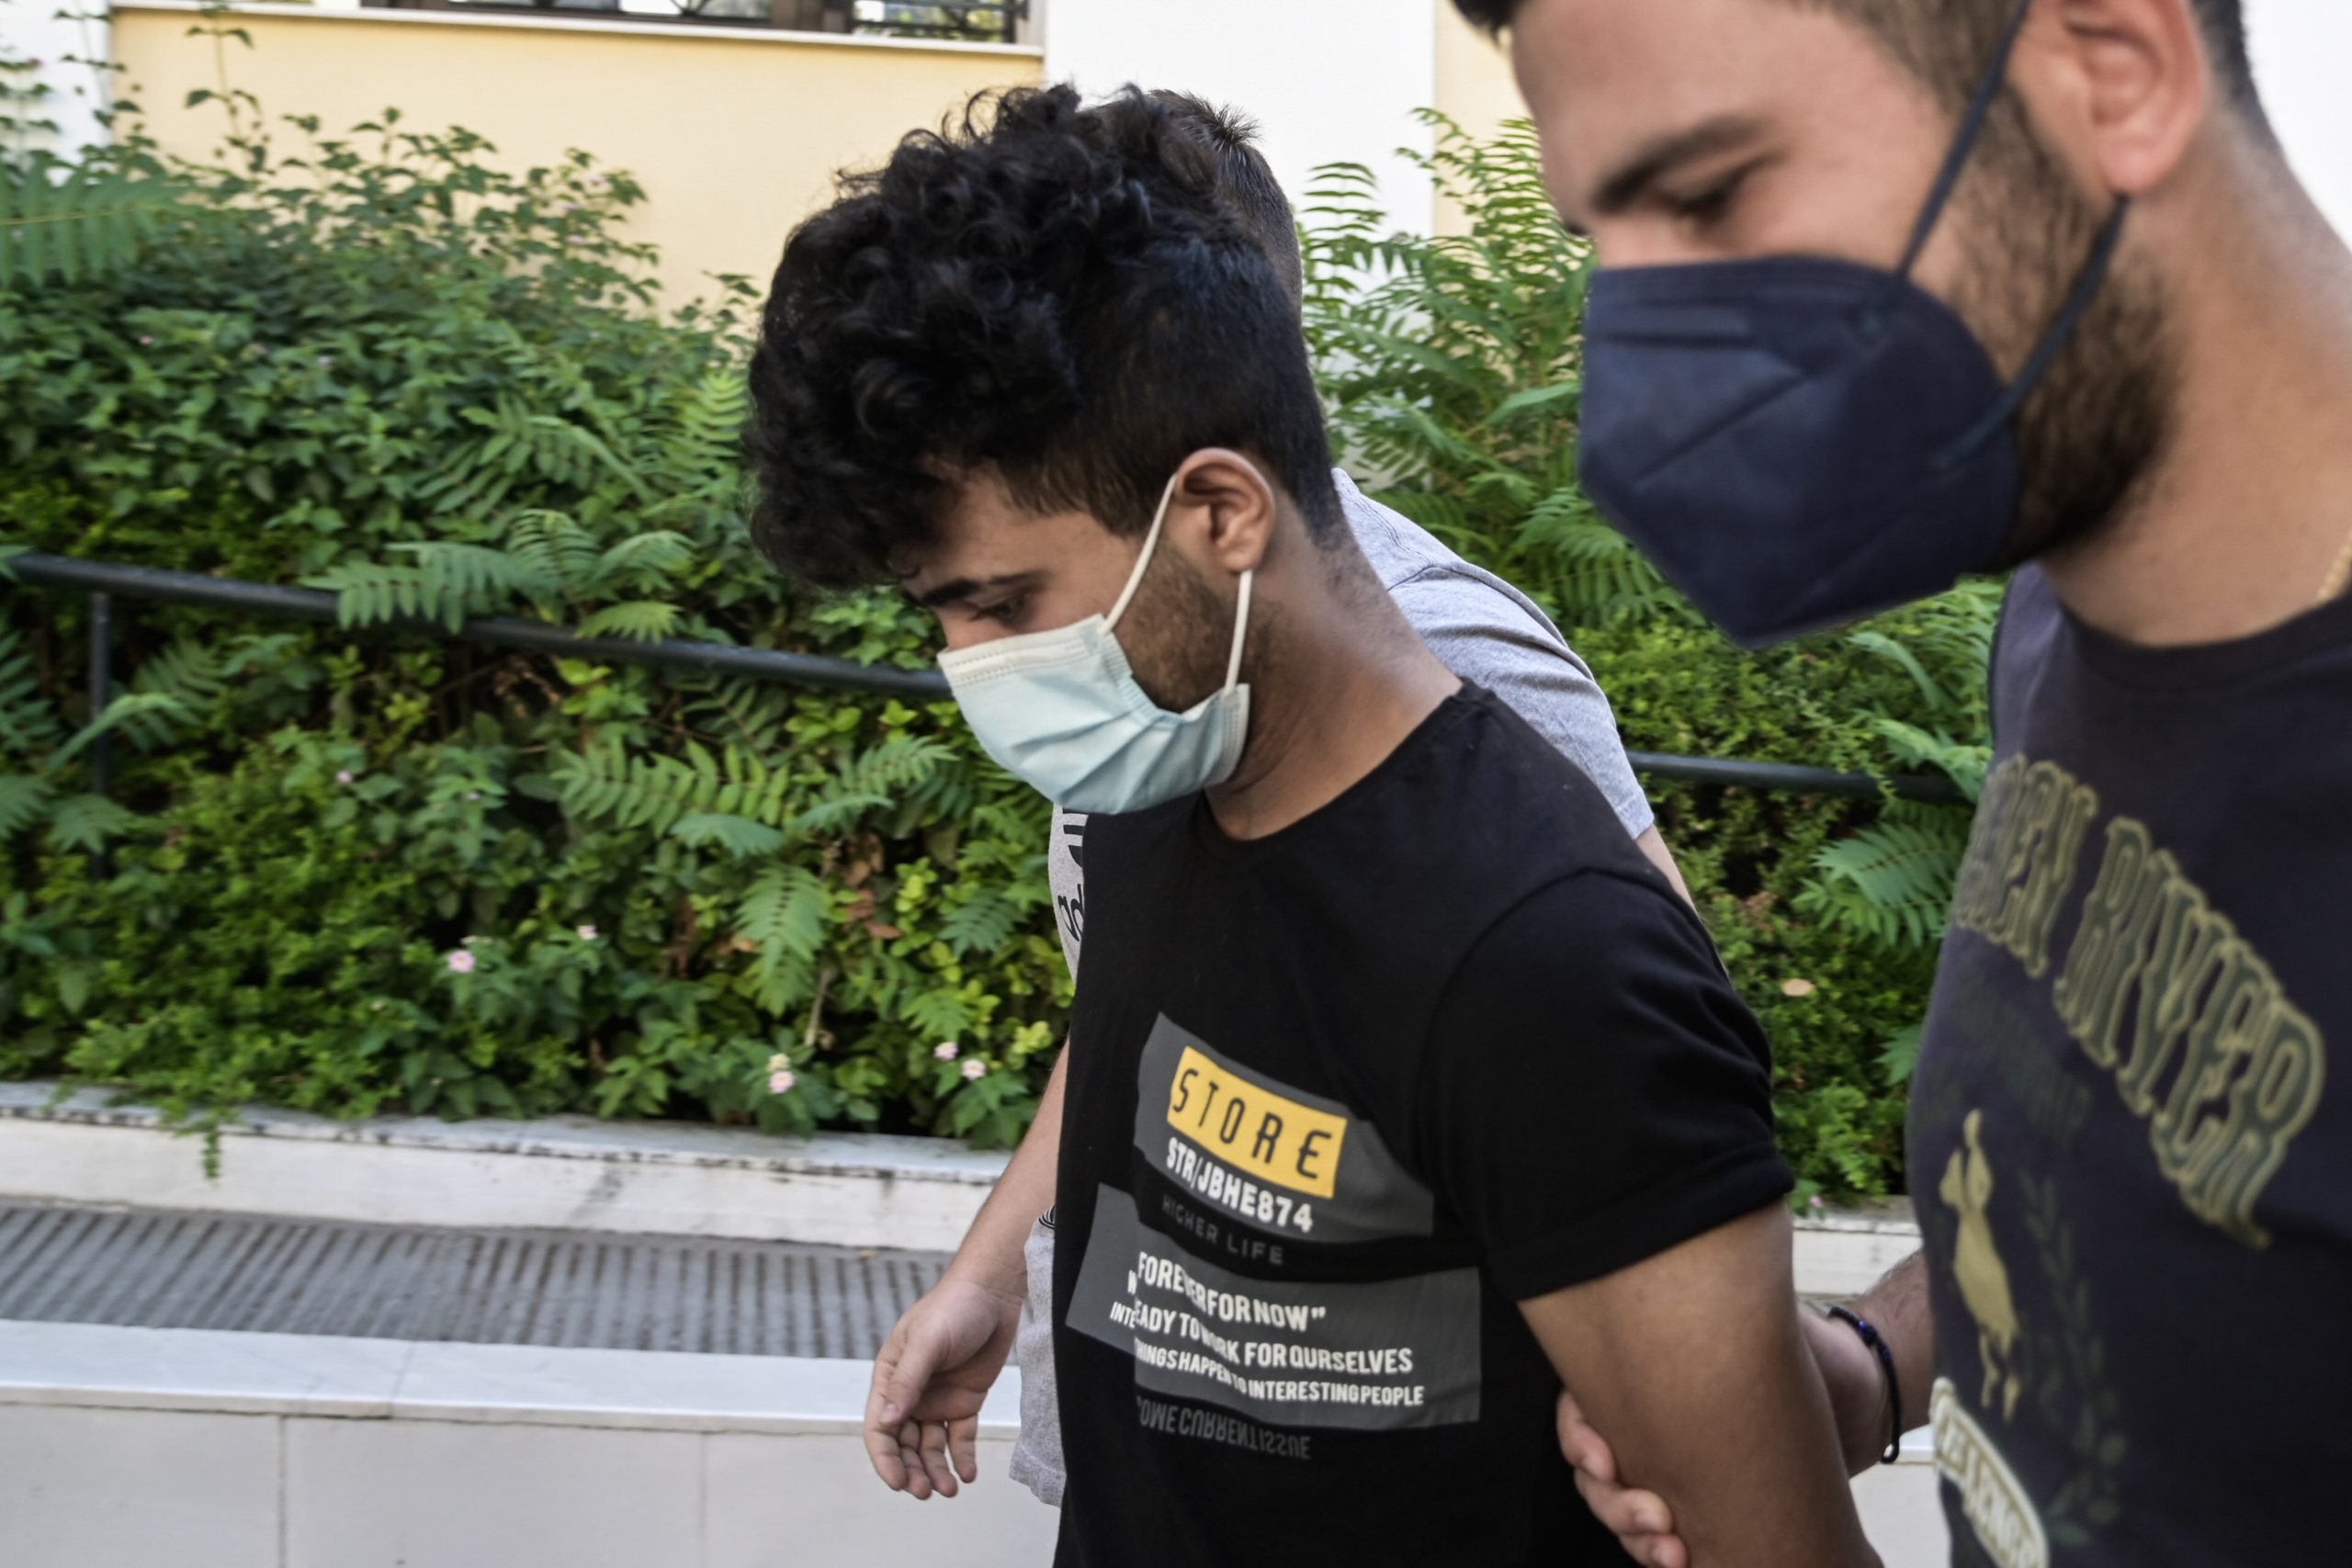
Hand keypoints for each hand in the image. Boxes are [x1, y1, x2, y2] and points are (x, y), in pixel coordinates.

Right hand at [865, 1271, 1024, 1499]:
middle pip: (904, 1444)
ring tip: (950, 1489)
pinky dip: (962, 1457)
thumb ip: (907, 1382)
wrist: (994, 1293)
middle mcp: (911, 1394)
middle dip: (913, 1470)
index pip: (879, 1428)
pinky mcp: (965, 1402)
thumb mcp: (927, 1342)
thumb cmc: (953, 1308)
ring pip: (931, 1446)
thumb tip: (885, 1422)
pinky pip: (960, 1437)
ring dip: (936, 1469)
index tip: (899, 1482)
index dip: (886, 1459)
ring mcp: (938, 1400)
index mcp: (890, 1379)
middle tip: (926, 1491)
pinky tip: (969, 1474)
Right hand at [1554, 1308, 1894, 1566]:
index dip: (1579, 1438)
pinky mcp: (1704, 1506)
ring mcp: (1673, 1468)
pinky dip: (1661, 1553)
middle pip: (1594, 1474)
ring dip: (1636, 1538)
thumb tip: (1662, 1315)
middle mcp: (1649, 1421)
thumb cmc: (1809, 1352)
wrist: (1862, 1400)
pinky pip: (1661, 1539)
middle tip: (1657, 1514)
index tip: (1606, 1460)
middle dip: (1614, 1504)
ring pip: (1623, 1513)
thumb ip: (1714, 1323)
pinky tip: (1683, 1558)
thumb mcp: (1756, 1326)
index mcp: (1645, 1375)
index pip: (1580, 1408)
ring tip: (1674, 1550)